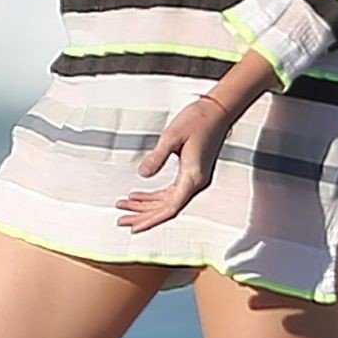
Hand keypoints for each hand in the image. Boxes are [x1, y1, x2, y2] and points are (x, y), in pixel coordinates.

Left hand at [115, 97, 232, 232]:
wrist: (217, 111)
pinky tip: (138, 196)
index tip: (134, 226)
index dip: (151, 219)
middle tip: (121, 220)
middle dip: (142, 215)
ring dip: (145, 206)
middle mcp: (195, 182)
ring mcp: (194, 179)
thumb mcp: (171, 136)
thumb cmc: (197, 120)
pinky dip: (153, 196)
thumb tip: (143, 175)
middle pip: (166, 209)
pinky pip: (170, 192)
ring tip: (124, 206)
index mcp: (192, 177)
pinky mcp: (191, 174)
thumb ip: (157, 157)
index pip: (170, 208)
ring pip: (167, 202)